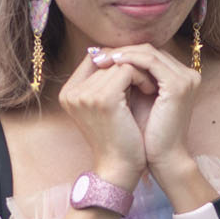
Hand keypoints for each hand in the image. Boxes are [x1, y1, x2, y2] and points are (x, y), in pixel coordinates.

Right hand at [58, 51, 152, 189]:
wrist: (120, 167)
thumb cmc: (118, 138)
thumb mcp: (106, 106)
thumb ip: (104, 81)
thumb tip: (117, 52)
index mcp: (68, 93)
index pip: (94, 58)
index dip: (118, 61)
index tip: (136, 75)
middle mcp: (71, 92)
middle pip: (107, 58)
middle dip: (131, 65)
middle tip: (148, 81)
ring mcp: (85, 95)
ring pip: (119, 62)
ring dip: (140, 71)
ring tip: (150, 88)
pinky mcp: (103, 99)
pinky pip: (127, 70)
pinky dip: (143, 77)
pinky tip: (151, 91)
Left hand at [87, 43, 199, 193]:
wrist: (164, 159)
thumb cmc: (147, 137)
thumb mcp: (136, 102)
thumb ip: (127, 81)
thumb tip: (102, 61)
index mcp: (178, 77)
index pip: (148, 54)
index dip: (123, 53)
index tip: (98, 58)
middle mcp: (186, 74)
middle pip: (148, 49)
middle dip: (120, 51)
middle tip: (96, 56)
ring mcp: (185, 78)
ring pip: (148, 52)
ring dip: (122, 53)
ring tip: (101, 60)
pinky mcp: (178, 85)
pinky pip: (150, 61)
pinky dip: (129, 60)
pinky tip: (113, 64)